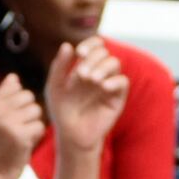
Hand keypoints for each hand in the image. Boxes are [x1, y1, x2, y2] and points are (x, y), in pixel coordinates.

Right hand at [0, 75, 48, 178]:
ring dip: (34, 124)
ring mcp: (6, 124)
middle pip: (28, 96)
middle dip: (29, 111)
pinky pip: (40, 126)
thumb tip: (14, 77)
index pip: (15, 87)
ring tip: (22, 135)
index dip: (20, 102)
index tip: (11, 118)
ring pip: (36, 110)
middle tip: (18, 128)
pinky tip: (25, 144)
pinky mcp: (19, 136)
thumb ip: (3, 97)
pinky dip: (37, 136)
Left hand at [44, 34, 126, 154]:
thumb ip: (59, 67)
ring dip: (103, 68)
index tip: (79, 52)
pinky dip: (114, 81)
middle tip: (82, 75)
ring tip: (91, 79)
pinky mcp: (117, 97)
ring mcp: (109, 83)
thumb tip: (67, 44)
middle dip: (93, 60)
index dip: (90, 44)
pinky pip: (122, 82)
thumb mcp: (55, 87)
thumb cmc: (61, 110)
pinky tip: (103, 87)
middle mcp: (99, 71)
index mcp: (85, 65)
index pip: (95, 45)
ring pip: (114, 63)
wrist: (71, 134)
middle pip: (104, 53)